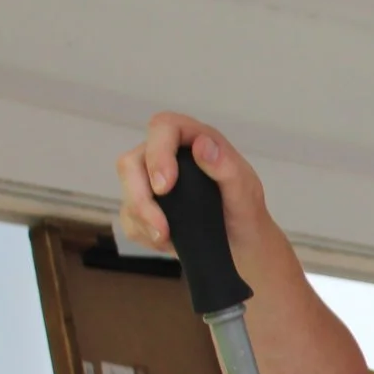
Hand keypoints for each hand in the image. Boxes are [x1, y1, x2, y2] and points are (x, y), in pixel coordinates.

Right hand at [113, 113, 277, 265]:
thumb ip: (227, 167)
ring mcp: (152, 180)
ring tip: (167, 238)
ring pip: (126, 191)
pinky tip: (167, 241)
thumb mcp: (246, 193)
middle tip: (161, 226)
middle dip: (140, 196)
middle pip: (131, 161)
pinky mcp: (145, 206)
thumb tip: (202, 145)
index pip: (163, 127)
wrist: (243, 246)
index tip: (165, 186)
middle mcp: (169, 155)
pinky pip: (128, 217)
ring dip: (142, 218)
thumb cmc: (247, 214)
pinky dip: (143, 233)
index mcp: (195, 139)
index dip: (157, 153)